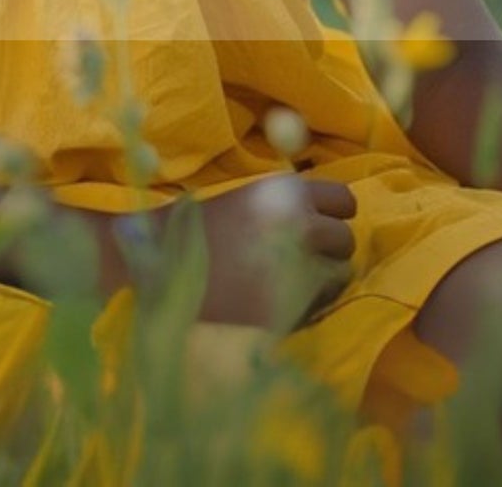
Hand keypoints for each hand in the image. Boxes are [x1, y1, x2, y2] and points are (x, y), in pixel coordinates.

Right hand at [186, 173, 358, 329]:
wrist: (155, 269)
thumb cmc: (192, 233)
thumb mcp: (244, 203)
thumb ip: (283, 209)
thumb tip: (321, 220)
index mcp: (286, 191)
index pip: (344, 201)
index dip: (332, 218)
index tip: (315, 233)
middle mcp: (301, 222)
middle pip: (346, 240)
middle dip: (329, 254)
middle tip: (302, 265)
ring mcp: (300, 265)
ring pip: (340, 277)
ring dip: (324, 284)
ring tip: (291, 289)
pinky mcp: (290, 305)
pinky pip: (318, 308)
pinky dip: (306, 310)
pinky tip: (277, 307)